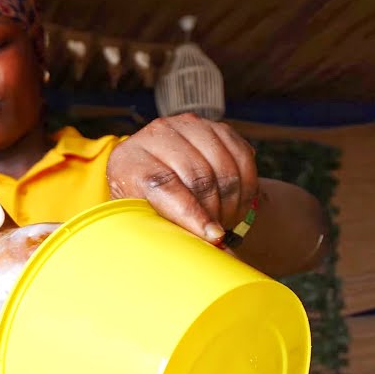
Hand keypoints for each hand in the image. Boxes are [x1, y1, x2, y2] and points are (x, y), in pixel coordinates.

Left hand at [107, 113, 257, 243]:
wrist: (161, 181)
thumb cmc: (149, 209)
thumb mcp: (145, 222)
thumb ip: (164, 232)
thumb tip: (205, 247)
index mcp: (127, 161)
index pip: (162, 184)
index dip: (191, 213)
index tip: (213, 236)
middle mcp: (155, 134)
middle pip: (198, 176)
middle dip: (214, 211)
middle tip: (218, 234)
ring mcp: (186, 125)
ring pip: (224, 167)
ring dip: (232, 200)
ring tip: (225, 219)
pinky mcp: (215, 126)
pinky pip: (242, 156)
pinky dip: (246, 185)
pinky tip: (237, 202)